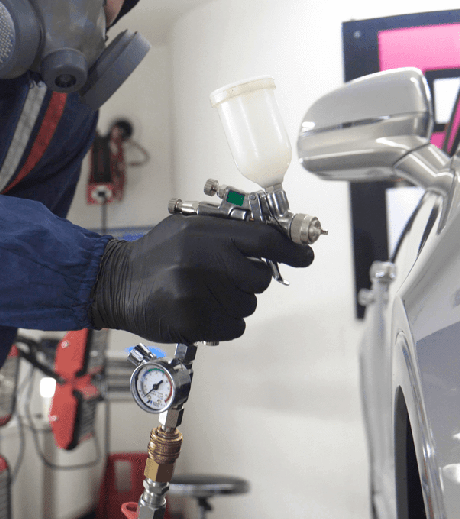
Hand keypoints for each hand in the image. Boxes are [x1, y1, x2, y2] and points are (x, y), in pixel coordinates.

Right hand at [89, 214, 313, 343]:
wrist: (116, 282)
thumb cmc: (156, 254)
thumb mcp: (188, 227)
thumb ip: (227, 229)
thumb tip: (272, 235)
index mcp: (205, 233)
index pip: (263, 239)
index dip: (291, 249)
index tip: (305, 255)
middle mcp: (203, 261)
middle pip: (260, 278)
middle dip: (252, 280)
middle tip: (229, 277)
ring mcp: (198, 293)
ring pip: (248, 305)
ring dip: (236, 301)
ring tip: (206, 293)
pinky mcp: (193, 322)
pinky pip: (235, 326)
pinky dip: (226, 321)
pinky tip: (203, 310)